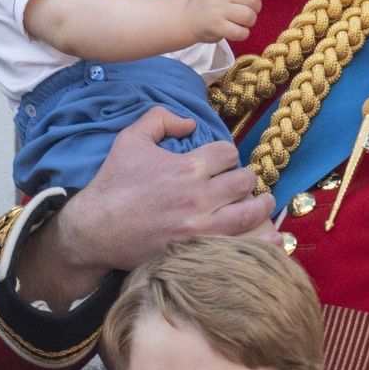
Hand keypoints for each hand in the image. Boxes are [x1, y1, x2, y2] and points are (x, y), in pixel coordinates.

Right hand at [16, 107, 276, 308]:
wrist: (95, 230)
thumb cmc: (113, 184)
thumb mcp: (129, 140)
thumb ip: (160, 119)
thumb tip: (191, 122)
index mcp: (186, 168)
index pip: (228, 153)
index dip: (227, 154)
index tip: (222, 162)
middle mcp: (199, 197)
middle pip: (244, 181)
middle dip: (246, 179)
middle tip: (242, 184)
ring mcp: (202, 227)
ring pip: (250, 213)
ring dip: (261, 206)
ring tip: (263, 203)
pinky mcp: (200, 250)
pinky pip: (243, 245)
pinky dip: (262, 240)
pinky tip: (273, 236)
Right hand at [186, 0, 274, 42]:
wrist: (188, 18)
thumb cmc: (213, 4)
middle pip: (253, 1)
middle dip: (255, 9)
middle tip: (245, 12)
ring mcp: (218, 10)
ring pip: (249, 16)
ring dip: (249, 23)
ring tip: (239, 22)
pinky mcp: (216, 26)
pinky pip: (241, 32)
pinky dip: (243, 34)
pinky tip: (236, 31)